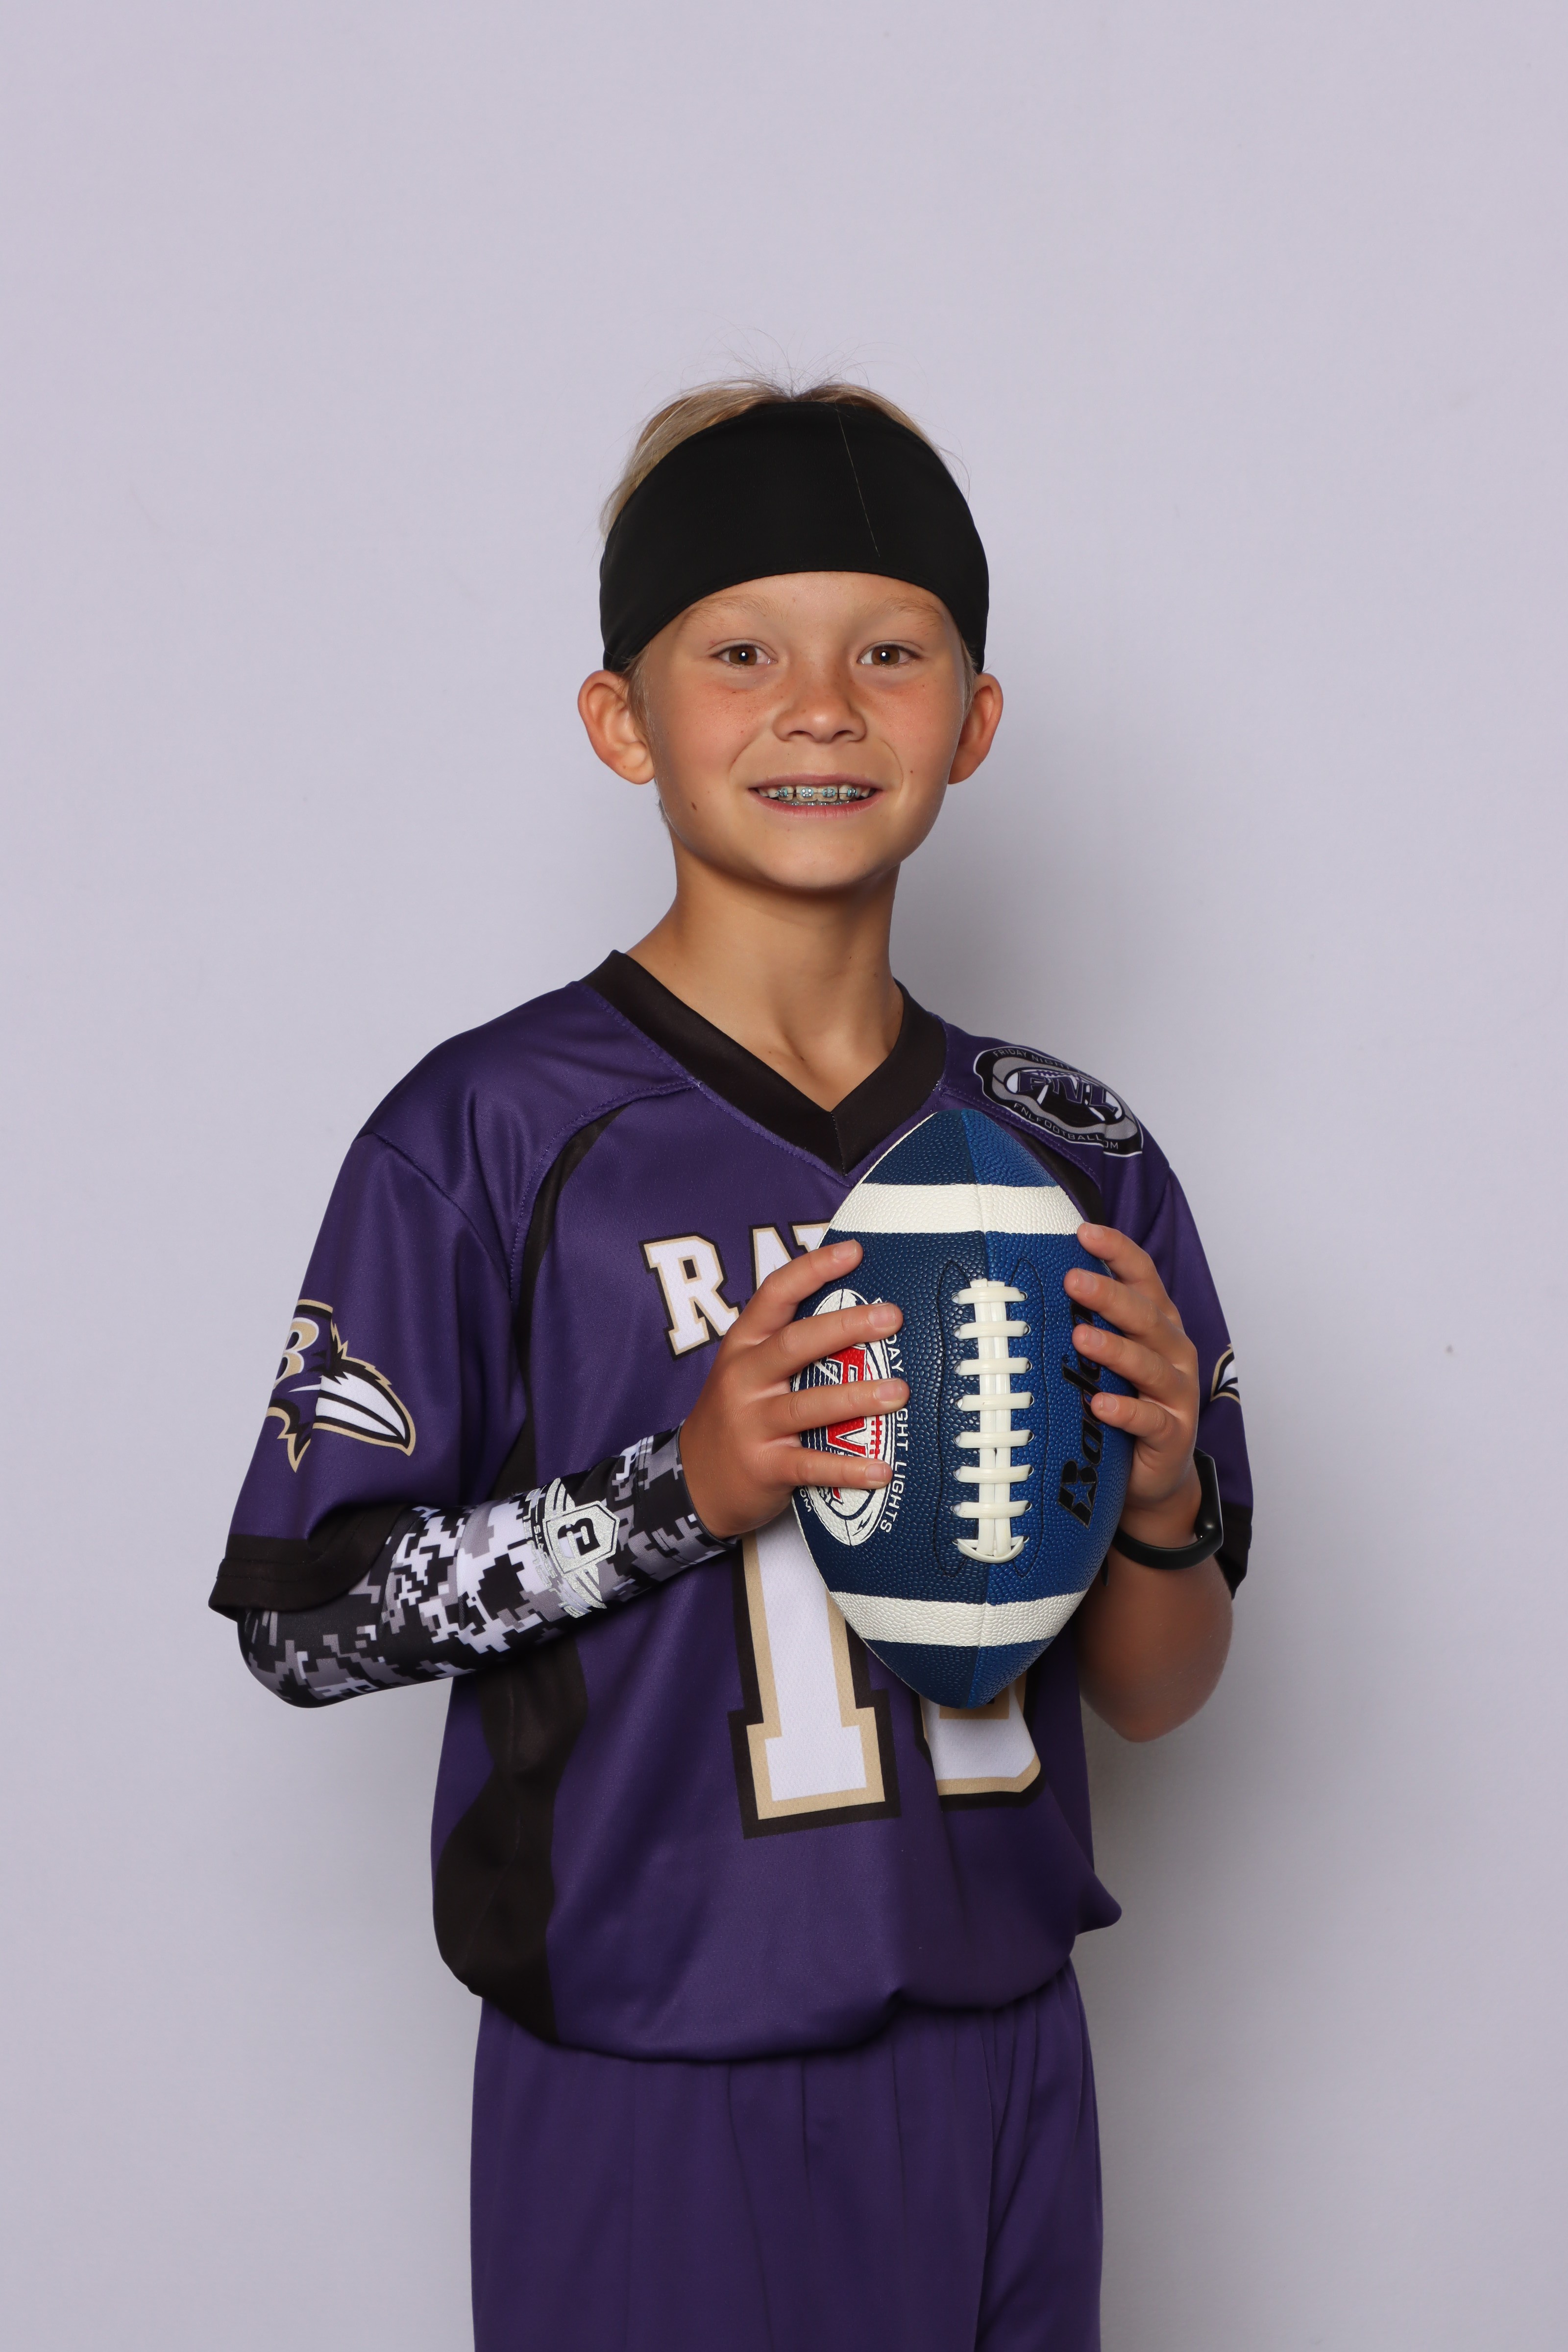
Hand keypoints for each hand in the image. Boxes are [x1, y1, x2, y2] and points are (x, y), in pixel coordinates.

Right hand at [679, 1240, 906, 1540]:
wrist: (696, 1482)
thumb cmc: (739, 1415)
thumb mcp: (750, 1371)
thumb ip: (791, 1345)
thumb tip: (861, 1312)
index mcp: (744, 1346)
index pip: (775, 1295)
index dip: (812, 1270)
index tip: (854, 1251)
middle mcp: (744, 1379)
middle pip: (794, 1344)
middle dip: (845, 1327)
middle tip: (891, 1317)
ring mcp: (752, 1424)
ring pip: (807, 1405)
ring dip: (856, 1397)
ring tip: (899, 1391)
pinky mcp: (764, 1467)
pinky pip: (811, 1465)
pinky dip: (848, 1469)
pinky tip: (883, 1469)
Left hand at [1066, 1224, 1201, 1548]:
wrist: (1152, 1475)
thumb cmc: (1123, 1401)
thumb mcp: (1107, 1359)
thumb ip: (1087, 1322)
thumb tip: (1031, 1284)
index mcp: (1158, 1324)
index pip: (1143, 1277)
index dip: (1118, 1252)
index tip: (1084, 1231)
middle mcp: (1173, 1351)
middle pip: (1145, 1315)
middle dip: (1109, 1295)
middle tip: (1072, 1280)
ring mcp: (1177, 1393)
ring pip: (1149, 1364)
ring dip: (1115, 1349)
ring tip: (1080, 1337)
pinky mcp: (1174, 1434)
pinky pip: (1149, 1420)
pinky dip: (1126, 1410)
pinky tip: (1100, 1404)